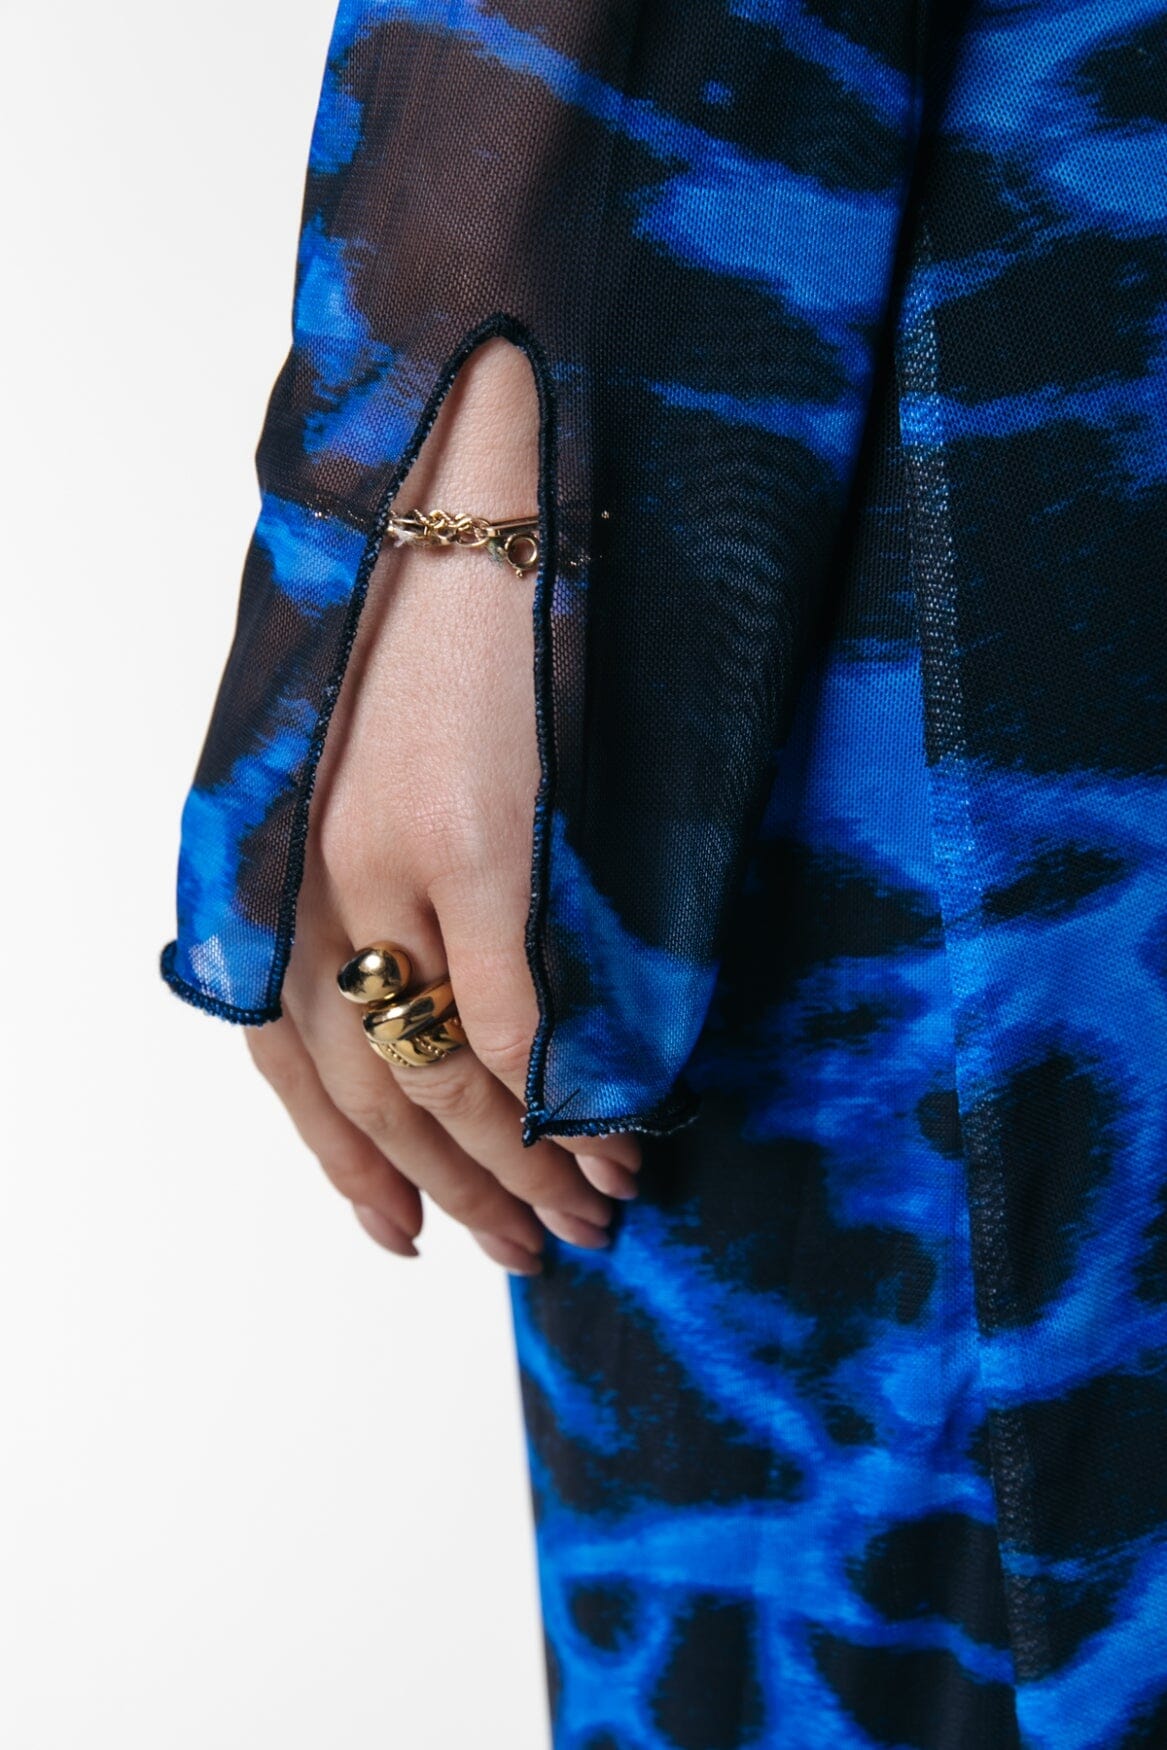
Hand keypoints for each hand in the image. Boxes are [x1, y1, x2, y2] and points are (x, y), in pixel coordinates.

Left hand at [245, 338, 641, 1272]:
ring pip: (442, 1073)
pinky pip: (512, 1012)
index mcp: (285, 851)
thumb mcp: (390, 746)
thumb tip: (461, 996)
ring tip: (592, 1215)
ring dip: (524, 1163)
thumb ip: (399, 869)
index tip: (399, 1233)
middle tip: (528, 1253)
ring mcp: (390, 860)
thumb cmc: (451, 602)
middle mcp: (316, 873)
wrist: (485, 458)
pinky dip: (567, 1092)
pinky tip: (615, 1135)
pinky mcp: (475, 837)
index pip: (290, 1054)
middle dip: (456, 1187)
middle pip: (371, 1087)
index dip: (344, 1162)